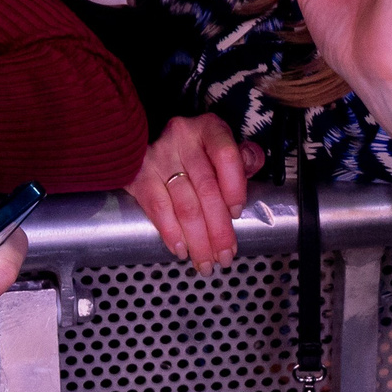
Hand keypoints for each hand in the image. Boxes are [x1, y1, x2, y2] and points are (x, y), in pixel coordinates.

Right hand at [129, 115, 263, 271]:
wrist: (139, 140)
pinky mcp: (139, 176)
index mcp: (207, 129)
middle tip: (225, 256)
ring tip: (206, 262)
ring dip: (198, 240)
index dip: (234, 187)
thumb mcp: (218, 145)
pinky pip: (158, 209)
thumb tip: (252, 162)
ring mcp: (159, 157)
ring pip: (185, 205)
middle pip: (206, 188)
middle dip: (218, 229)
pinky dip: (171, 233)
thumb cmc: (192, 150)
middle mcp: (182, 139)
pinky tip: (181, 250)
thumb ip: (240, 157)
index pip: (225, 155)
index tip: (237, 214)